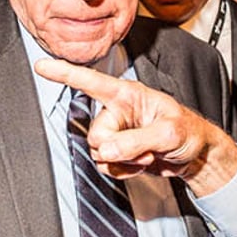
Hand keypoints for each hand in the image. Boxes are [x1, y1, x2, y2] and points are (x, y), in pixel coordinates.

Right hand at [33, 58, 236, 196]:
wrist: (195, 155)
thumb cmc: (188, 132)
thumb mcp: (168, 133)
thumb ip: (135, 140)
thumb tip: (105, 150)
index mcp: (128, 95)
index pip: (91, 82)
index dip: (65, 73)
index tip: (42, 65)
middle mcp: (117, 112)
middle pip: (96, 135)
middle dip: (118, 148)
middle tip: (144, 149)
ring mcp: (116, 133)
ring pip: (99, 154)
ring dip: (125, 161)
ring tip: (148, 154)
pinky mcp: (117, 153)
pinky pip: (106, 167)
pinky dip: (124, 171)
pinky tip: (141, 163)